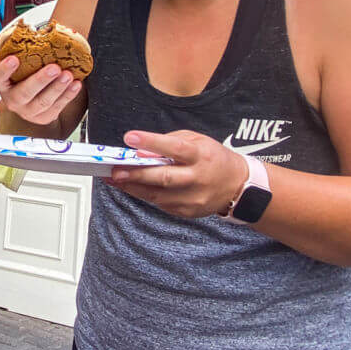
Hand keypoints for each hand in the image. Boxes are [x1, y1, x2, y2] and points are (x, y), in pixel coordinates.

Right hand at [0, 56, 80, 129]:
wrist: (34, 95)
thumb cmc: (26, 72)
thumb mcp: (19, 61)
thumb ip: (21, 48)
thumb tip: (29, 26)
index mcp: (2, 84)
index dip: (4, 69)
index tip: (14, 58)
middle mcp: (12, 100)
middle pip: (23, 93)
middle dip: (40, 80)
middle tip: (54, 68)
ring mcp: (27, 111)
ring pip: (43, 102)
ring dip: (57, 88)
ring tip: (68, 75)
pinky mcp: (43, 117)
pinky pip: (57, 107)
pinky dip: (68, 95)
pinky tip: (75, 84)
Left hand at [107, 129, 248, 218]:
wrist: (236, 186)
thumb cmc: (213, 158)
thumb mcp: (198, 140)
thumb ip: (171, 142)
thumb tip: (143, 150)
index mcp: (201, 155)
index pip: (174, 148)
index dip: (151, 143)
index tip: (130, 138)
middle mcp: (197, 178)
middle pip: (163, 178)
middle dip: (136, 175)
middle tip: (114, 171)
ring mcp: (192, 198)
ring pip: (157, 195)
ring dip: (132, 187)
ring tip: (114, 179)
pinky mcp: (186, 211)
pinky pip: (160, 203)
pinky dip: (143, 194)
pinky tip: (130, 187)